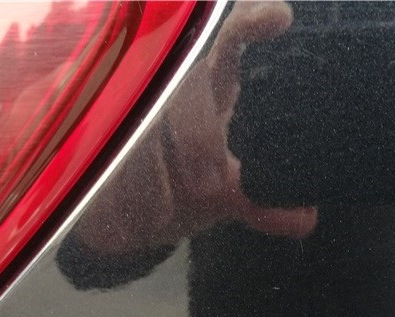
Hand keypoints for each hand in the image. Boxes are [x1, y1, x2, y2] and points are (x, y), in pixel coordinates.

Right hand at [76, 1, 316, 254]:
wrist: (122, 218)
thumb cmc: (183, 189)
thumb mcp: (225, 197)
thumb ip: (260, 203)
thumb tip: (306, 219)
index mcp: (212, 87)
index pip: (233, 41)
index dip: (251, 22)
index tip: (279, 18)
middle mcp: (169, 84)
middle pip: (186, 82)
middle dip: (198, 135)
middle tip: (208, 188)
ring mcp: (126, 103)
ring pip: (140, 121)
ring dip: (154, 175)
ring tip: (163, 215)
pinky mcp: (89, 130)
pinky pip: (101, 149)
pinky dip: (121, 190)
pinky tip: (131, 217)